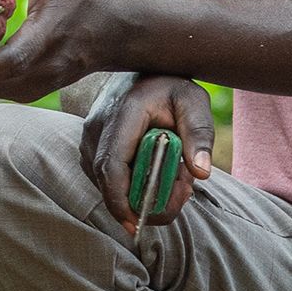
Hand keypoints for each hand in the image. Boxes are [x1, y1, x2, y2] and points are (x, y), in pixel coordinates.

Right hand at [80, 74, 216, 228]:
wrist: (144, 68)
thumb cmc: (172, 85)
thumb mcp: (194, 103)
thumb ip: (199, 135)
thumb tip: (202, 172)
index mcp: (123, 115)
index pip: (111, 165)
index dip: (120, 199)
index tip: (136, 222)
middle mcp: (98, 127)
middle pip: (107, 181)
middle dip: (139, 203)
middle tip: (176, 201)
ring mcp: (89, 137)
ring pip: (105, 183)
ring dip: (138, 194)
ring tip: (175, 180)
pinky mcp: (90, 146)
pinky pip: (106, 178)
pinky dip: (130, 186)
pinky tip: (156, 176)